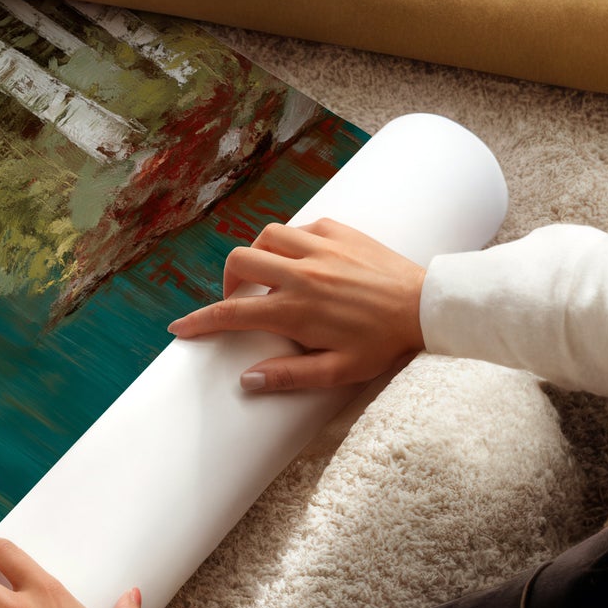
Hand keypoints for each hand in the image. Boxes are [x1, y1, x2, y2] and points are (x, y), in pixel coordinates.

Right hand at [168, 218, 425, 391]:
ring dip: (258, 255)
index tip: (180, 328)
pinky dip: (292, 242)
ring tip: (269, 276)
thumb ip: (290, 376)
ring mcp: (320, 248)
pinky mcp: (339, 231)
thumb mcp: (339, 371)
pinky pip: (300, 227)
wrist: (427, 306)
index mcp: (296, 310)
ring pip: (266, 236)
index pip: (232, 314)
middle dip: (228, 281)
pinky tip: (303, 259)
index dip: (199, 321)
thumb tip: (246, 380)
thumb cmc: (384, 344)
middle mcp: (301, 273)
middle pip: (239, 262)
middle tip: (239, 300)